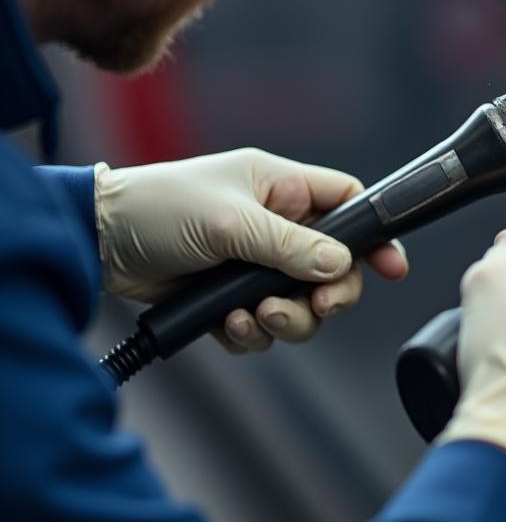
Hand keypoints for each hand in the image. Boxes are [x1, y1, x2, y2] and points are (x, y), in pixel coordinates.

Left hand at [94, 148, 407, 352]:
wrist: (99, 242)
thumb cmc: (162, 207)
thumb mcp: (231, 222)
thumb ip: (290, 246)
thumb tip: (340, 266)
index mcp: (282, 188)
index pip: (347, 205)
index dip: (373, 234)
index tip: (391, 268)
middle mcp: (276, 224)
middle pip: (332, 266)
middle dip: (327, 293)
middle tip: (315, 307)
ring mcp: (253, 262)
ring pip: (300, 302)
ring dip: (285, 319)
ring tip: (251, 318)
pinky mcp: (228, 295)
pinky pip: (262, 324)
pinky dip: (251, 333)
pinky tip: (225, 326)